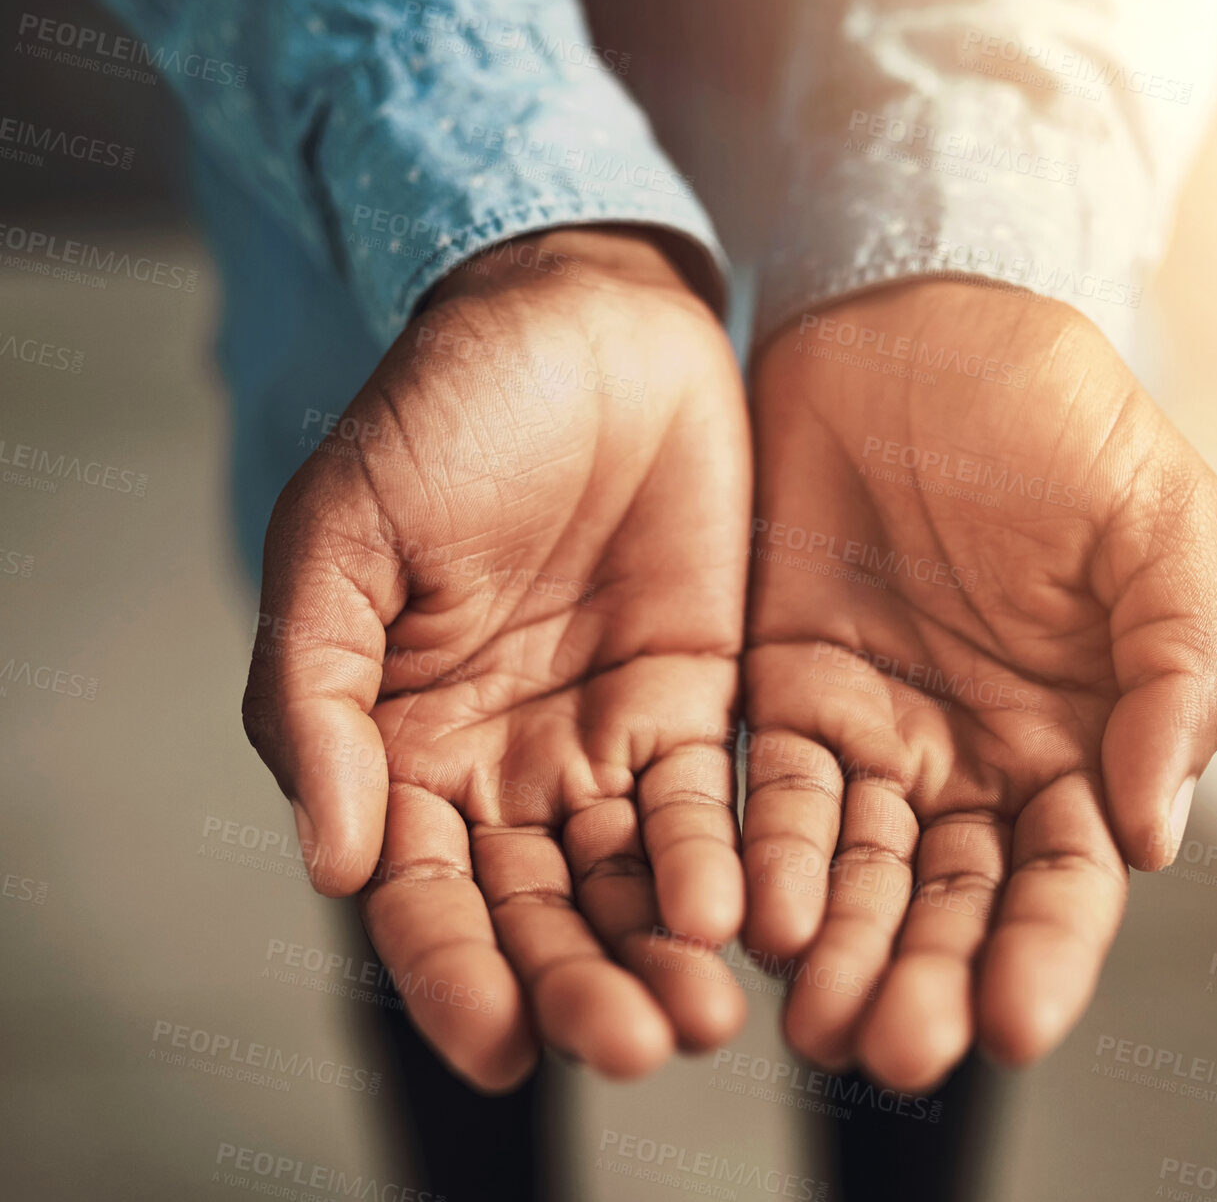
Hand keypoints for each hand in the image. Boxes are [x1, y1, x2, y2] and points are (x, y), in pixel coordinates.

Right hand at [242, 229, 750, 1089]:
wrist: (581, 322)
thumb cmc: (442, 416)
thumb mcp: (341, 543)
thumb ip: (318, 700)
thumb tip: (335, 865)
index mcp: (400, 744)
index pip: (423, 894)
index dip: (453, 977)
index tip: (500, 1049)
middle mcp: (504, 763)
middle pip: (538, 910)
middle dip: (580, 986)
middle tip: (632, 1048)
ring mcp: (605, 736)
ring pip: (631, 878)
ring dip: (661, 951)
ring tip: (699, 1017)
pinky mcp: (699, 697)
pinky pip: (712, 800)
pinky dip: (724, 860)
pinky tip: (744, 917)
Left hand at [741, 280, 1216, 1090]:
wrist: (923, 321)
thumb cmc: (1061, 414)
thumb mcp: (1160, 523)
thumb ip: (1175, 669)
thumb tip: (1155, 835)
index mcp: (1083, 735)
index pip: (1070, 878)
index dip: (1048, 955)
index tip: (1014, 1023)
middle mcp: (977, 758)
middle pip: (952, 901)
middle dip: (926, 979)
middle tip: (894, 1048)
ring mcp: (877, 732)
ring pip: (856, 874)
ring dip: (838, 950)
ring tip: (817, 1021)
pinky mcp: (781, 692)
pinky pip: (771, 795)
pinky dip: (763, 857)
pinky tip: (755, 913)